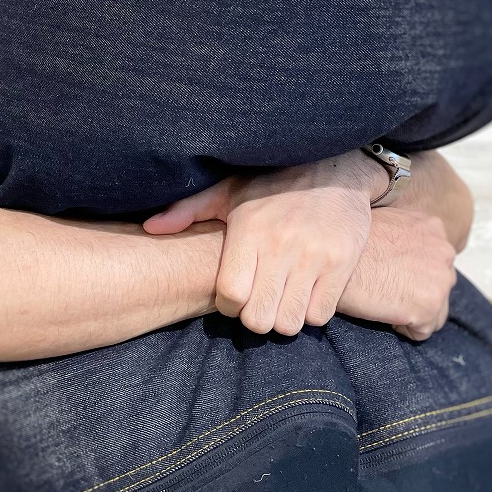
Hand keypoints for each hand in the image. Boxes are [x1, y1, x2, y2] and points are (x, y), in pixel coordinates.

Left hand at [144, 151, 382, 336]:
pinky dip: (309, 312)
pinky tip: (303, 292)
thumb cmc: (272, 182)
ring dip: (281, 317)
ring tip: (279, 298)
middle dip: (253, 316)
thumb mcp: (228, 189)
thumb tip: (149, 228)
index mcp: (249, 228)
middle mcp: (282, 245)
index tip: (232, 295)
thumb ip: (187, 211)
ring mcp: (315, 257)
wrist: (335, 168)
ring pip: (290, 323)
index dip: (227, 304)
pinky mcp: (342, 265)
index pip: (231, 295)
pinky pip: (319, 315)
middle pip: (259, 318)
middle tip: (256, 301)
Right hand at [337, 208, 456, 340]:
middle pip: (439, 285)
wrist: (332, 259)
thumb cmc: (348, 241)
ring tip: (383, 302)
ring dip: (412, 312)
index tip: (391, 273)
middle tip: (386, 290)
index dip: (411, 271)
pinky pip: (420, 331)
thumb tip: (402, 251)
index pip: (434, 259)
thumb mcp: (383, 222)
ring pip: (435, 312)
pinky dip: (401, 327)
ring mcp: (439, 281)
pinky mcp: (428, 308)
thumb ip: (403, 235)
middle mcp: (443, 252)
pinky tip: (380, 311)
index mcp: (432, 228)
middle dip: (417, 292)